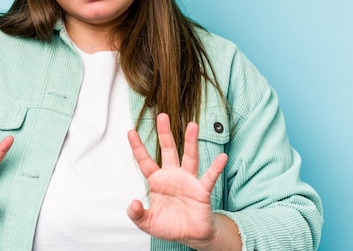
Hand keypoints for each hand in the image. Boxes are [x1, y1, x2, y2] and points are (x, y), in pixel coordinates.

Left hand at [127, 113, 237, 250]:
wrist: (191, 235)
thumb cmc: (169, 225)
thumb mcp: (147, 222)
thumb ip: (137, 214)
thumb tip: (132, 203)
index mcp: (157, 181)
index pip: (145, 161)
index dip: (138, 147)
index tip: (130, 131)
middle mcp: (172, 175)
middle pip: (168, 150)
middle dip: (164, 133)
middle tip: (162, 116)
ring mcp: (188, 181)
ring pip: (189, 157)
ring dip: (191, 142)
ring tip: (192, 125)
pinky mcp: (202, 190)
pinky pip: (209, 177)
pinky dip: (216, 167)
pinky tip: (222, 157)